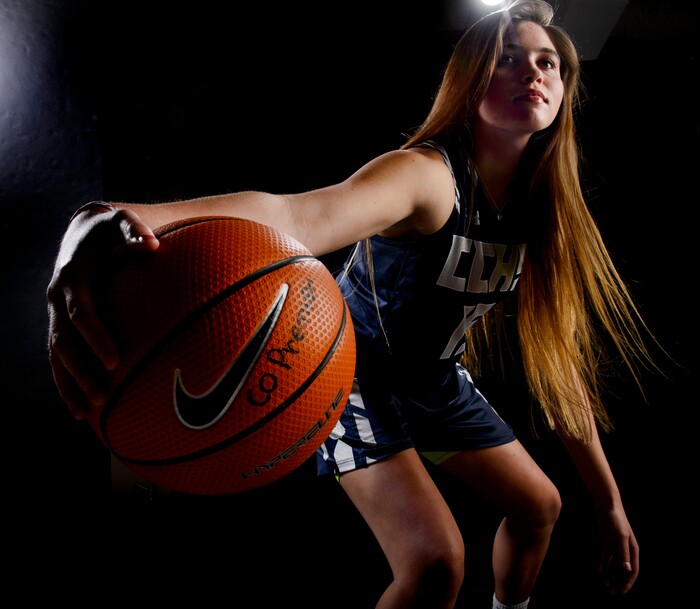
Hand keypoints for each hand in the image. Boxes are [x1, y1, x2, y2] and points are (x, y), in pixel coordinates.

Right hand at [46, 205, 158, 418]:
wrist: (82, 232)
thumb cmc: (110, 230)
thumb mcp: (121, 222)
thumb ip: (134, 231)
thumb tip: (152, 244)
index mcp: (72, 278)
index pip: (81, 312)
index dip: (95, 337)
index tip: (114, 361)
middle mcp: (58, 299)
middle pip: (63, 343)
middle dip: (81, 372)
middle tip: (102, 397)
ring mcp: (56, 315)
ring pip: (56, 357)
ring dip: (70, 385)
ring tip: (88, 414)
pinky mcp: (61, 326)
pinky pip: (59, 360)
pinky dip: (66, 385)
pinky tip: (80, 412)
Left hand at [596, 503, 638, 595]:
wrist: (607, 506)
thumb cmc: (617, 520)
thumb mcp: (620, 536)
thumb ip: (623, 553)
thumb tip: (626, 570)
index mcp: (633, 550)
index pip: (633, 571)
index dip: (627, 583)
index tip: (621, 592)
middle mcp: (627, 550)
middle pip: (624, 571)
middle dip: (619, 583)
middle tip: (612, 593)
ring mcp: (617, 547)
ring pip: (615, 565)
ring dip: (611, 576)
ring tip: (605, 586)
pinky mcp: (608, 542)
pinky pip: (607, 557)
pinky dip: (604, 565)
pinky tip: (599, 572)